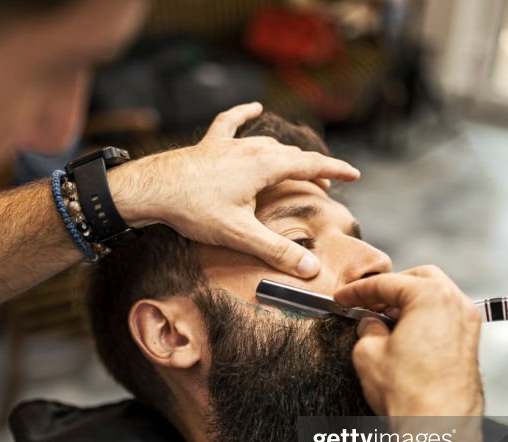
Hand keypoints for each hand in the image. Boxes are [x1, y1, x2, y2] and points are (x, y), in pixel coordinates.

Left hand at [109, 102, 359, 278]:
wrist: (152, 188)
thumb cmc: (194, 209)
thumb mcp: (240, 234)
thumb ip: (276, 250)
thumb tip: (310, 268)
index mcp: (265, 165)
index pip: (311, 164)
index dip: (335, 170)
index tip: (355, 175)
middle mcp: (252, 148)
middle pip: (292, 156)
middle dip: (312, 169)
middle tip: (324, 185)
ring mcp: (230, 144)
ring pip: (267, 143)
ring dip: (285, 154)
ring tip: (296, 165)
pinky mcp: (209, 144)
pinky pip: (231, 123)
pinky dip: (245, 115)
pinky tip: (253, 108)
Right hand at [334, 266, 483, 416]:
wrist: (438, 428)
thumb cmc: (411, 393)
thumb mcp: (368, 353)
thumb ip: (367, 330)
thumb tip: (370, 326)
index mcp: (432, 296)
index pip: (388, 282)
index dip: (359, 290)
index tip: (344, 297)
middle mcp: (456, 305)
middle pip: (420, 280)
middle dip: (391, 288)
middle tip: (367, 302)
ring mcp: (468, 326)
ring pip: (437, 298)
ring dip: (410, 303)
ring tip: (385, 320)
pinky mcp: (470, 346)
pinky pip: (446, 319)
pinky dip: (425, 319)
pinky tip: (405, 335)